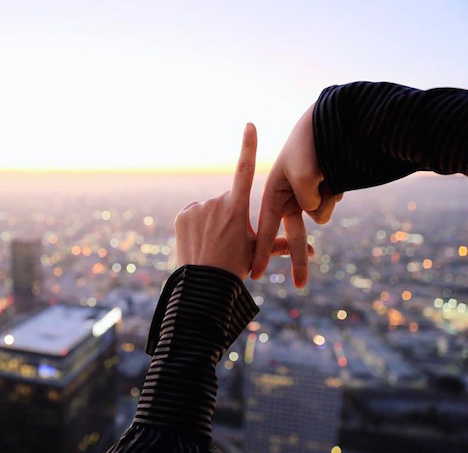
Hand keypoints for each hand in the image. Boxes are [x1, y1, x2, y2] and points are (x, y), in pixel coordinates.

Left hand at [174, 123, 312, 280]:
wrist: (204, 284)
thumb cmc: (234, 268)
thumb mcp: (255, 252)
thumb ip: (279, 245)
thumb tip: (313, 253)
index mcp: (237, 208)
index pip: (245, 170)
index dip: (248, 146)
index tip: (249, 125)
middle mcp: (217, 202)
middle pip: (226, 202)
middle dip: (228, 217)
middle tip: (225, 241)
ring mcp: (198, 208)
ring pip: (209, 209)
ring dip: (211, 221)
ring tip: (211, 244)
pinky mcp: (183, 215)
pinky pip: (192, 215)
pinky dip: (195, 224)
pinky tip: (198, 241)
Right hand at [251, 104, 341, 286]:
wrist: (332, 120)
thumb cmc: (309, 142)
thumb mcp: (303, 172)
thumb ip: (307, 198)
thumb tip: (318, 216)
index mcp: (274, 192)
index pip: (267, 227)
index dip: (262, 252)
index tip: (255, 274)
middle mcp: (288, 197)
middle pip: (293, 233)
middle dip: (298, 258)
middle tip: (301, 285)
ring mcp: (306, 196)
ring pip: (318, 215)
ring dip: (326, 200)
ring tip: (327, 175)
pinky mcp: (324, 191)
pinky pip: (330, 203)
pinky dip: (334, 192)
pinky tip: (335, 173)